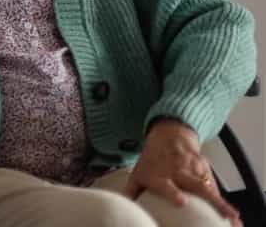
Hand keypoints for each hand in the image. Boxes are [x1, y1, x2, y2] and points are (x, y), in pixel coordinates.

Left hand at [123, 118, 239, 225]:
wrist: (169, 135)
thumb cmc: (152, 160)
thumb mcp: (138, 173)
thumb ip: (131, 191)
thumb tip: (123, 207)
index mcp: (159, 174)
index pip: (165, 184)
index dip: (173, 192)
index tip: (182, 201)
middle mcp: (178, 172)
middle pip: (195, 186)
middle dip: (207, 199)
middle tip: (220, 213)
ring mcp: (194, 170)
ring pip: (208, 188)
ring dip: (221, 203)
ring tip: (232, 219)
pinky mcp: (205, 170)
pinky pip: (215, 188)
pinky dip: (223, 201)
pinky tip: (232, 216)